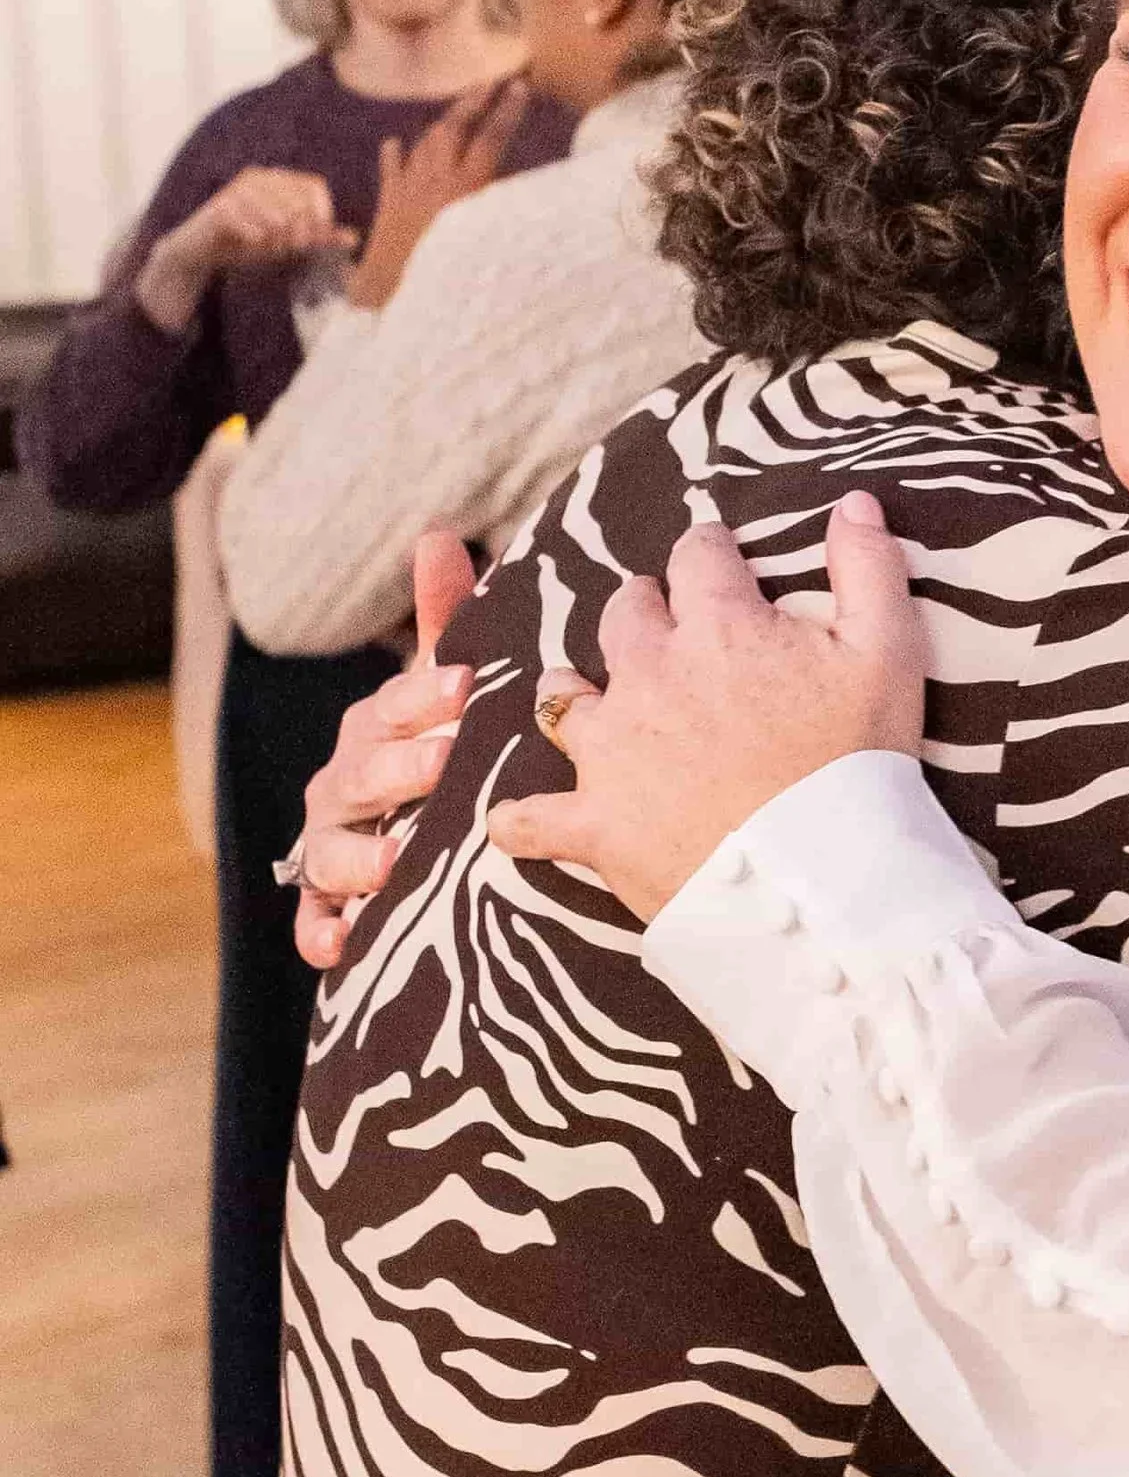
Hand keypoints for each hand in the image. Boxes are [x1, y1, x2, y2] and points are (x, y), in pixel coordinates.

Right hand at [134, 168, 347, 336]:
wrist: (201, 251)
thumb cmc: (246, 241)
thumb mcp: (287, 240)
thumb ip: (319, 237)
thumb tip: (354, 238)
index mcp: (278, 179)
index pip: (315, 185)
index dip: (322, 213)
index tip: (316, 238)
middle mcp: (259, 177)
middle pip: (298, 201)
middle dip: (301, 230)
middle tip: (291, 247)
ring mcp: (238, 189)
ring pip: (277, 213)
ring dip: (278, 236)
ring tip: (271, 245)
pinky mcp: (220, 207)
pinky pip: (251, 223)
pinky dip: (256, 237)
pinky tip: (253, 243)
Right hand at [292, 531, 478, 969]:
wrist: (417, 836)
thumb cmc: (436, 746)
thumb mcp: (447, 689)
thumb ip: (446, 620)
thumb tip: (438, 532)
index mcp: (377, 725)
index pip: (397, 705)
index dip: (426, 695)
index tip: (465, 685)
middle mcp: (344, 782)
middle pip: (364, 775)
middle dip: (401, 770)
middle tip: (447, 766)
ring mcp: (331, 844)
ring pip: (331, 850)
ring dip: (358, 858)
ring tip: (395, 863)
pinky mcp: (328, 905)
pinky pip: (314, 921)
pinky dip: (322, 932)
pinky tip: (341, 944)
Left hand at [350, 75, 535, 308]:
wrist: (392, 295)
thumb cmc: (446, 277)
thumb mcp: (485, 244)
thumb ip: (502, 211)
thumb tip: (523, 187)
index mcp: (465, 190)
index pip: (491, 139)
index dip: (507, 111)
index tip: (520, 86)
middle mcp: (435, 180)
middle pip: (454, 128)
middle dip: (473, 101)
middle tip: (488, 84)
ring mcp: (408, 188)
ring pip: (424, 142)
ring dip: (441, 123)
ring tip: (455, 112)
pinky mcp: (388, 203)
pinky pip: (391, 168)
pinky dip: (395, 154)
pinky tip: (395, 144)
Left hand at [485, 495, 924, 922]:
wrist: (822, 881)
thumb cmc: (861, 765)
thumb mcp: (889, 655)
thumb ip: (869, 569)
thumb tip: (855, 502)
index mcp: (719, 626)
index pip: (697, 555)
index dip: (710, 555)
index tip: (721, 566)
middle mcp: (650, 673)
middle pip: (625, 612)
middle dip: (644, 611)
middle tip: (669, 631)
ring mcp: (613, 750)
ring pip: (562, 694)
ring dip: (575, 690)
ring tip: (593, 702)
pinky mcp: (594, 823)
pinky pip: (530, 819)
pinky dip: (520, 819)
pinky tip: (516, 819)